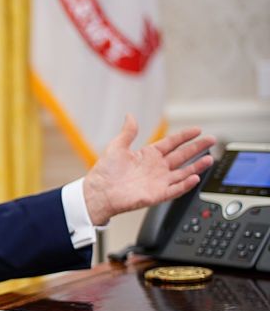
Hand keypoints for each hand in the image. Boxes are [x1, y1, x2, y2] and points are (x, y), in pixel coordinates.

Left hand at [84, 115, 214, 225]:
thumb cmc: (105, 172)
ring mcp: (158, 181)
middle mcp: (156, 168)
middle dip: (197, 148)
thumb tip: (130, 115)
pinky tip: (195, 177)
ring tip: (209, 159)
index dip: (184, 136)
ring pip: (183, 172)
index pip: (171, 143)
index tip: (197, 129)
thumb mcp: (117, 146)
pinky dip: (186, 184)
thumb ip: (128, 132)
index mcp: (147, 155)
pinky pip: (176, 189)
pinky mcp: (157, 194)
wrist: (99, 192)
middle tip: (211, 140)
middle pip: (182, 156)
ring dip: (197, 166)